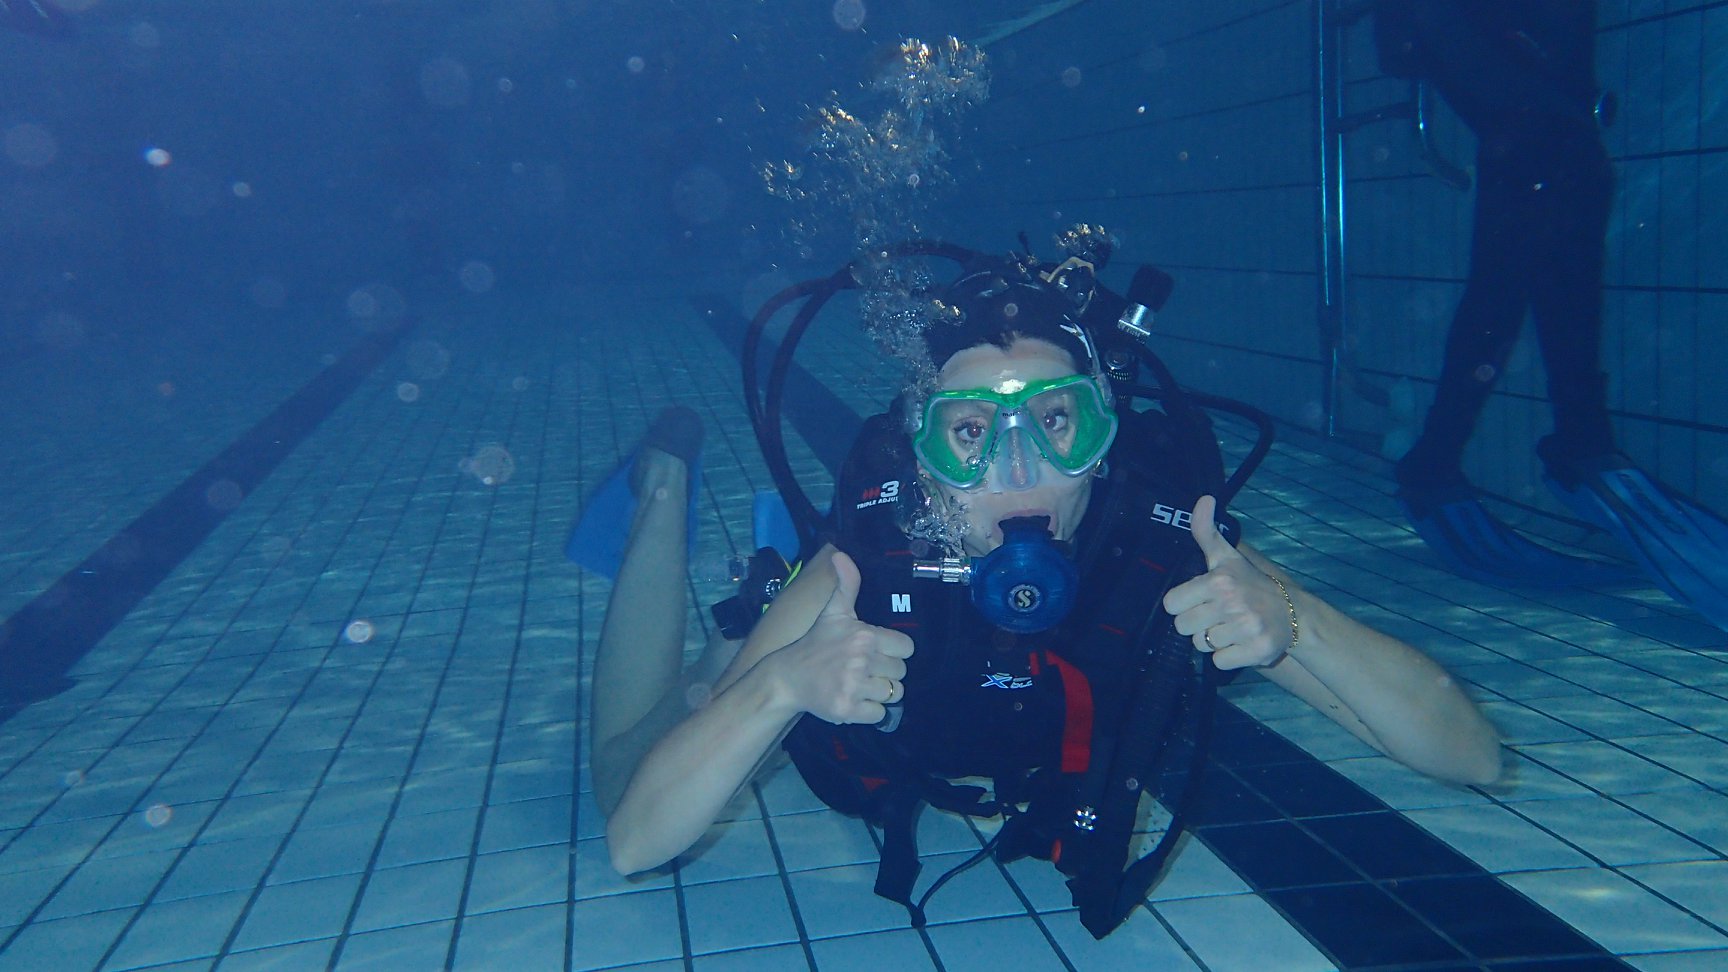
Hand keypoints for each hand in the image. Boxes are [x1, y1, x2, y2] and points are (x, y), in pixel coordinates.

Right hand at [767, 550, 913, 723]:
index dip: (894, 651)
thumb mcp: (833, 612)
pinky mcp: (848, 709)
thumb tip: (841, 553)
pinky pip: (879, 714)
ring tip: (859, 685)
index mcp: (864, 636)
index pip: (907, 648)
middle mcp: (861, 660)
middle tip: (865, 670)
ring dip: (879, 693)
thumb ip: (846, 584)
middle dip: (886, 673)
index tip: (877, 653)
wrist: (787, 677)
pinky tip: (854, 700)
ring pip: (893, 694)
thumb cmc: (816, 644)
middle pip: (901, 673)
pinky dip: (869, 711)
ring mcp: (854, 686)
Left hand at [1162, 495, 1292, 669]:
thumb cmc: (1251, 584)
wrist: (1294, 613)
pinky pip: (1219, 662)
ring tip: (1231, 627)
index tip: (1200, 599)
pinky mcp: (1256, 651)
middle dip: (1197, 623)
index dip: (1183, 604)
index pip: (1171, 604)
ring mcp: (1245, 628)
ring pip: (1201, 645)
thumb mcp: (1226, 556)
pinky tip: (1241, 642)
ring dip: (1213, 640)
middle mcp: (1232, 603)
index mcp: (1219, 580)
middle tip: (1217, 615)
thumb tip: (1203, 498)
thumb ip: (1206, 531)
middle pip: (1183, 627)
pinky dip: (1228, 657)